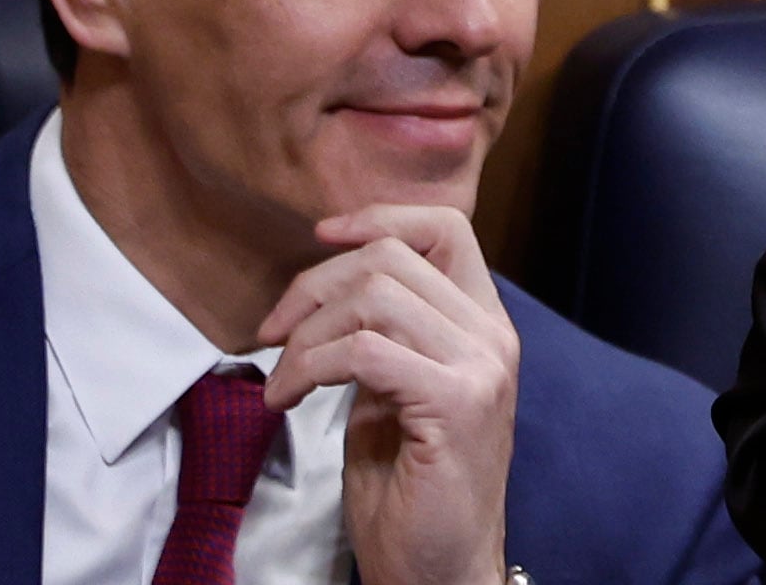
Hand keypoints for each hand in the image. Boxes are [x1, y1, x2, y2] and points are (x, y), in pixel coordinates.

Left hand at [262, 205, 517, 584]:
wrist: (439, 570)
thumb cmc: (411, 492)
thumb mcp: (393, 394)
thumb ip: (383, 336)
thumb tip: (329, 287)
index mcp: (483, 325)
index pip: (446, 228)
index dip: (379, 216)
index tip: (320, 237)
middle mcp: (493, 336)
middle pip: (394, 256)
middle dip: (313, 286)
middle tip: (272, 334)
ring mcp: (482, 367)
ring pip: (376, 296)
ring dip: (306, 334)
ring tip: (282, 381)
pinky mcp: (458, 404)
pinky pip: (366, 351)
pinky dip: (310, 367)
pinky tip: (288, 400)